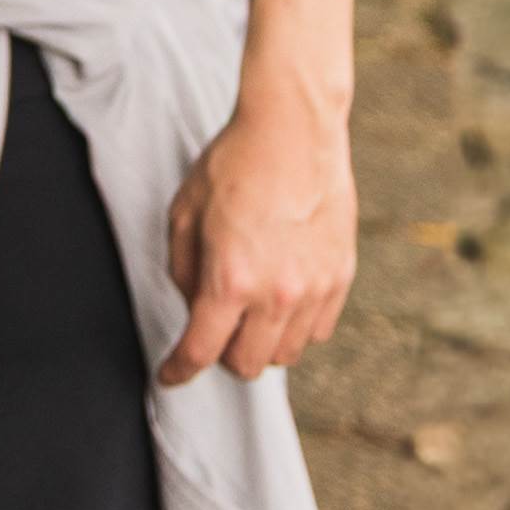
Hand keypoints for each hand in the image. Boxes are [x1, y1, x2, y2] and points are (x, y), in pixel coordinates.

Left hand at [159, 74, 356, 383]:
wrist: (292, 131)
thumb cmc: (232, 166)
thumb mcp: (183, 214)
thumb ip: (184, 271)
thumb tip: (196, 308)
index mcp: (230, 279)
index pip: (201, 350)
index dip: (178, 371)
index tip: (169, 377)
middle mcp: (276, 294)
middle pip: (247, 364)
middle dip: (222, 356)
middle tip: (212, 332)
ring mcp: (314, 289)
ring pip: (286, 354)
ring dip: (261, 344)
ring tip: (248, 313)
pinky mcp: (340, 279)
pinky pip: (316, 331)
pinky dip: (295, 328)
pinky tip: (280, 301)